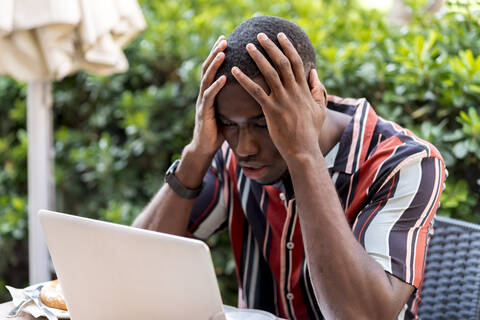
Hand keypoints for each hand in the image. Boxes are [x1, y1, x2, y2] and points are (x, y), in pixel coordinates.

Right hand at [190, 36, 226, 156]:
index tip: (226, 39)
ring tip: (222, 53)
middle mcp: (204, 93)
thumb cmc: (217, 130)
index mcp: (210, 92)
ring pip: (206, 79)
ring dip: (215, 65)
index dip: (217, 53)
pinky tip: (223, 78)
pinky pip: (210, 96)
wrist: (204, 148)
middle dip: (215, 52)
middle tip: (223, 39)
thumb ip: (231, 99)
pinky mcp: (204, 112)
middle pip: (208, 68)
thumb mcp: (226, 111)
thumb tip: (250, 90)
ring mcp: (202, 102)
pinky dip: (216, 86)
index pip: (213, 68)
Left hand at [231, 32, 326, 160]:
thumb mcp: (321, 109)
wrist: (303, 150)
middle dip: (270, 47)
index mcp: (304, 89)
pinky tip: (234, 71)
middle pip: (281, 62)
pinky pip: (255, 91)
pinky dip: (244, 80)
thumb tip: (314, 73)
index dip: (287, 47)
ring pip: (269, 73)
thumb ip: (318, 90)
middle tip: (260, 35)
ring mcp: (282, 100)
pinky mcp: (271, 110)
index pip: (295, 62)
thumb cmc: (311, 131)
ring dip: (257, 57)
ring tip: (248, 46)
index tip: (280, 36)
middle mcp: (293, 91)